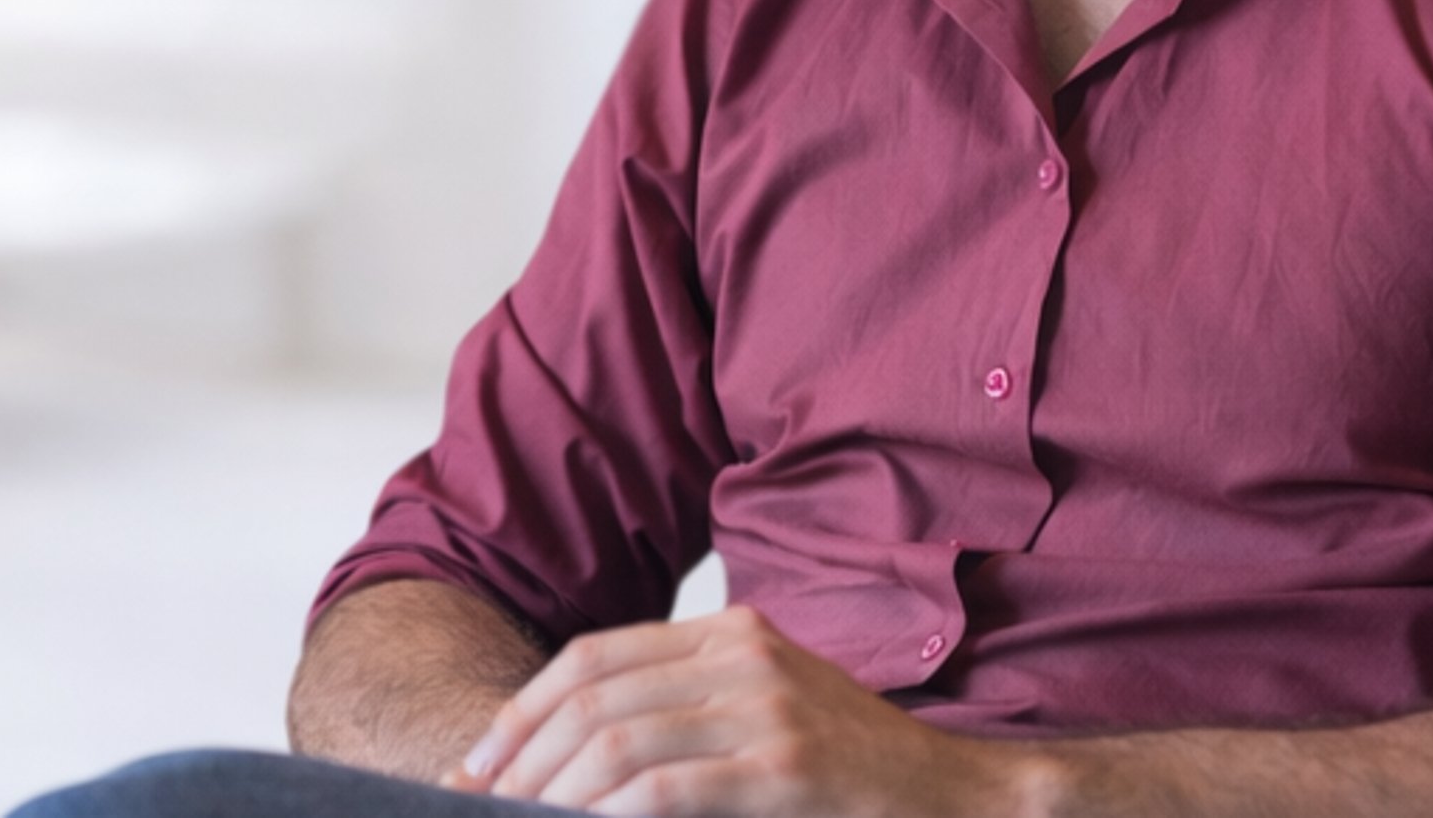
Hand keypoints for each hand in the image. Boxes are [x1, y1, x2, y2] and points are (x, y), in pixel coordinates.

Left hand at [446, 602, 1022, 817]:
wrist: (958, 802)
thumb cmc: (854, 777)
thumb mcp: (769, 720)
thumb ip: (693, 719)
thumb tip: (585, 764)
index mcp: (732, 633)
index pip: (597, 656)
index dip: (525, 709)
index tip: (478, 763)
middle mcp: (742, 654)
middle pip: (593, 694)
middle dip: (519, 754)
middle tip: (474, 803)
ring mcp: (765, 707)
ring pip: (616, 742)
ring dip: (551, 793)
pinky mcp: (782, 768)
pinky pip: (664, 791)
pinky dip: (608, 817)